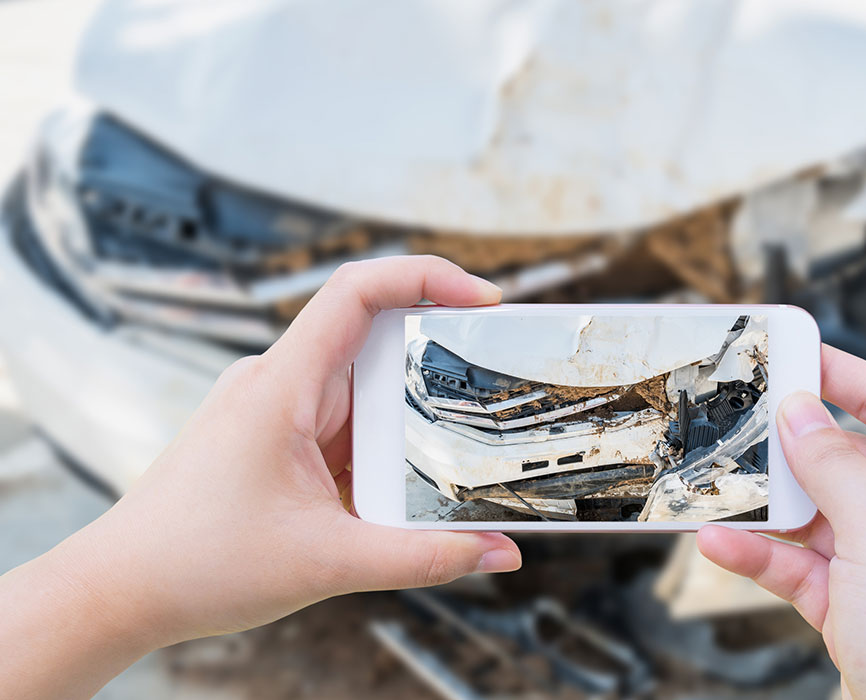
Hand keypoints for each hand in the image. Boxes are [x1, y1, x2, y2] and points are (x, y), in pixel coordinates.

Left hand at [0, 256, 521, 699]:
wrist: (122, 590)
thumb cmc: (195, 564)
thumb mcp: (329, 563)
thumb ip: (423, 558)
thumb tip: (499, 552)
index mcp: (281, 386)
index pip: (357, 291)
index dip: (427, 277)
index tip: (484, 300)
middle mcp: (278, 384)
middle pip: (375, 340)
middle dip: (437, 361)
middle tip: (491, 386)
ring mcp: (276, 410)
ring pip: (364, 390)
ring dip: (408, 417)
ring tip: (449, 456)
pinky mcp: (277, 439)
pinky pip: (345, 424)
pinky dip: (381, 448)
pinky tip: (400, 487)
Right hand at [697, 345, 865, 698]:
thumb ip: (836, 465)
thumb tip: (799, 412)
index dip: (845, 377)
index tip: (794, 353)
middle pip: (846, 462)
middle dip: (790, 448)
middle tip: (737, 423)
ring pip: (813, 518)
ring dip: (763, 508)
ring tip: (715, 488)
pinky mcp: (854, 612)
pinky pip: (797, 569)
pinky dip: (759, 556)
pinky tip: (721, 544)